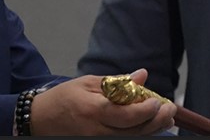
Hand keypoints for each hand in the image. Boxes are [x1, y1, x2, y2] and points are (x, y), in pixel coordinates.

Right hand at [29, 69, 175, 134]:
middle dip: (157, 121)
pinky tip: (149, 127)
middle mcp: (97, 131)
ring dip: (152, 130)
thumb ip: (117, 82)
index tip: (158, 101)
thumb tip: (142, 75)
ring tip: (166, 120)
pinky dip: (139, 134)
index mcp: (94, 111)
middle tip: (170, 110)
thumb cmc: (63, 99)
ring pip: (132, 139)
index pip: (127, 115)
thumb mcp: (88, 83)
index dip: (147, 110)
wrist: (39, 120)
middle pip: (135, 131)